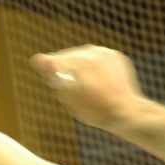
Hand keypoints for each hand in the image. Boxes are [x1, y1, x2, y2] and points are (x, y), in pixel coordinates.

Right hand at [30, 45, 146, 132]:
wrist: (127, 112)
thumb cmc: (95, 109)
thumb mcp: (68, 97)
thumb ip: (52, 75)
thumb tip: (37, 58)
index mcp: (78, 62)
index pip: (51, 60)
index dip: (48, 71)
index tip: (51, 82)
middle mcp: (92, 52)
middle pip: (66, 57)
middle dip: (63, 70)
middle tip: (67, 88)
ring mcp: (106, 52)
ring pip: (81, 56)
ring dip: (77, 68)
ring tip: (82, 86)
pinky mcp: (116, 56)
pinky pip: (96, 58)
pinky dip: (93, 68)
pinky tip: (95, 82)